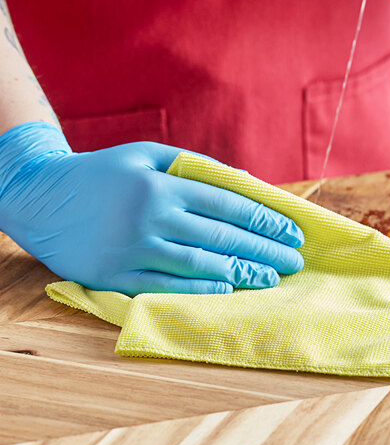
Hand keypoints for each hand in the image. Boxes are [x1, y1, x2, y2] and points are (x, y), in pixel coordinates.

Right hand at [0, 122, 303, 295]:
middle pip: (222, 237)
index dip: (265, 219)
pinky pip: (166, 286)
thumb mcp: (146, 155)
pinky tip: (228, 290)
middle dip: (265, 249)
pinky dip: (200, 290)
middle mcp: (151, 217)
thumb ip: (197, 166)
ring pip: (200, 265)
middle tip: (295, 260)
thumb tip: (246, 183)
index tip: (292, 231)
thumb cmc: (103, 172)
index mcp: (162, 185)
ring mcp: (133, 249)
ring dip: (242, 273)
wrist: (40, 197)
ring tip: (271, 278)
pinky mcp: (115, 276)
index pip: (228, 205)